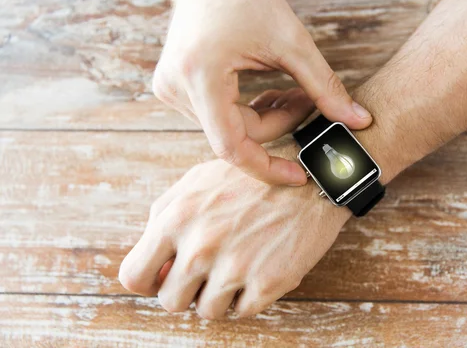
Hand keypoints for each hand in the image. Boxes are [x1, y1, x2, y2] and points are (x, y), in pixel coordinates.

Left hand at [118, 144, 350, 318]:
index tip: (164, 279)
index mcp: (176, 218)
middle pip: (170, 301)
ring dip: (219, 295)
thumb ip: (166, 219)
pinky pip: (243, 311)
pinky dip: (249, 296)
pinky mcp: (268, 282)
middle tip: (207, 273)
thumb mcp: (197, 182)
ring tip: (238, 266)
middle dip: (186, 291)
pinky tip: (259, 267)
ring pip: (207, 311)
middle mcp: (200, 245)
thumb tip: (156, 263)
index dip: (148, 282)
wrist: (311, 176)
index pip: (134, 275)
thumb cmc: (251, 179)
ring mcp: (235, 266)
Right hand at [152, 0, 371, 185]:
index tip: (299, 175)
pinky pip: (218, 115)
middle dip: (278, 126)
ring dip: (265, 118)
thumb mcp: (290, 40)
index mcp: (200, 77)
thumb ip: (324, 86)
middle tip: (308, 105)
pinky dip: (247, 110)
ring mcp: (172, 90)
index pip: (232, 147)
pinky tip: (268, 92)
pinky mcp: (176, 87)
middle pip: (236, 135)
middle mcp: (177, 89)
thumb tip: (356, 120)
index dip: (268, 168)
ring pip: (229, 127)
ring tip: (293, 93)